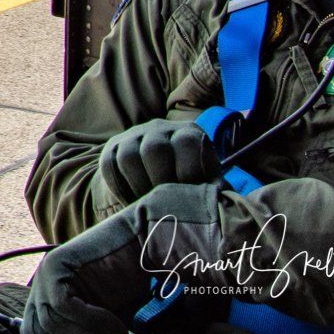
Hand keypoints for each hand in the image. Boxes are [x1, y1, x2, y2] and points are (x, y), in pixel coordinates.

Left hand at [21, 184, 220, 333]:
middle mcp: (46, 292)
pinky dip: (93, 325)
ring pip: (48, 327)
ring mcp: (50, 277)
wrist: (157, 242)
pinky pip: (63, 306)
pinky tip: (120, 329)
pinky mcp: (59, 265)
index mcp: (54, 309)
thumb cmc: (147, 293)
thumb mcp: (121, 330)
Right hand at [98, 119, 218, 206]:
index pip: (187, 143)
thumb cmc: (190, 186)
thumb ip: (215, 189)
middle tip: (167, 203)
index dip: (189, 173)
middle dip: (161, 182)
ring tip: (149, 204)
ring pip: (129, 157)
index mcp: (189, 133)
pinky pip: (110, 166)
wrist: (157, 177)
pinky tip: (132, 201)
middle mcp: (159, 128)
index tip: (191, 195)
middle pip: (155, 149)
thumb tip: (223, 203)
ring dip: (140, 186)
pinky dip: (121, 188)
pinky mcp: (112, 149)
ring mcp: (133, 136)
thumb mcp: (207, 183)